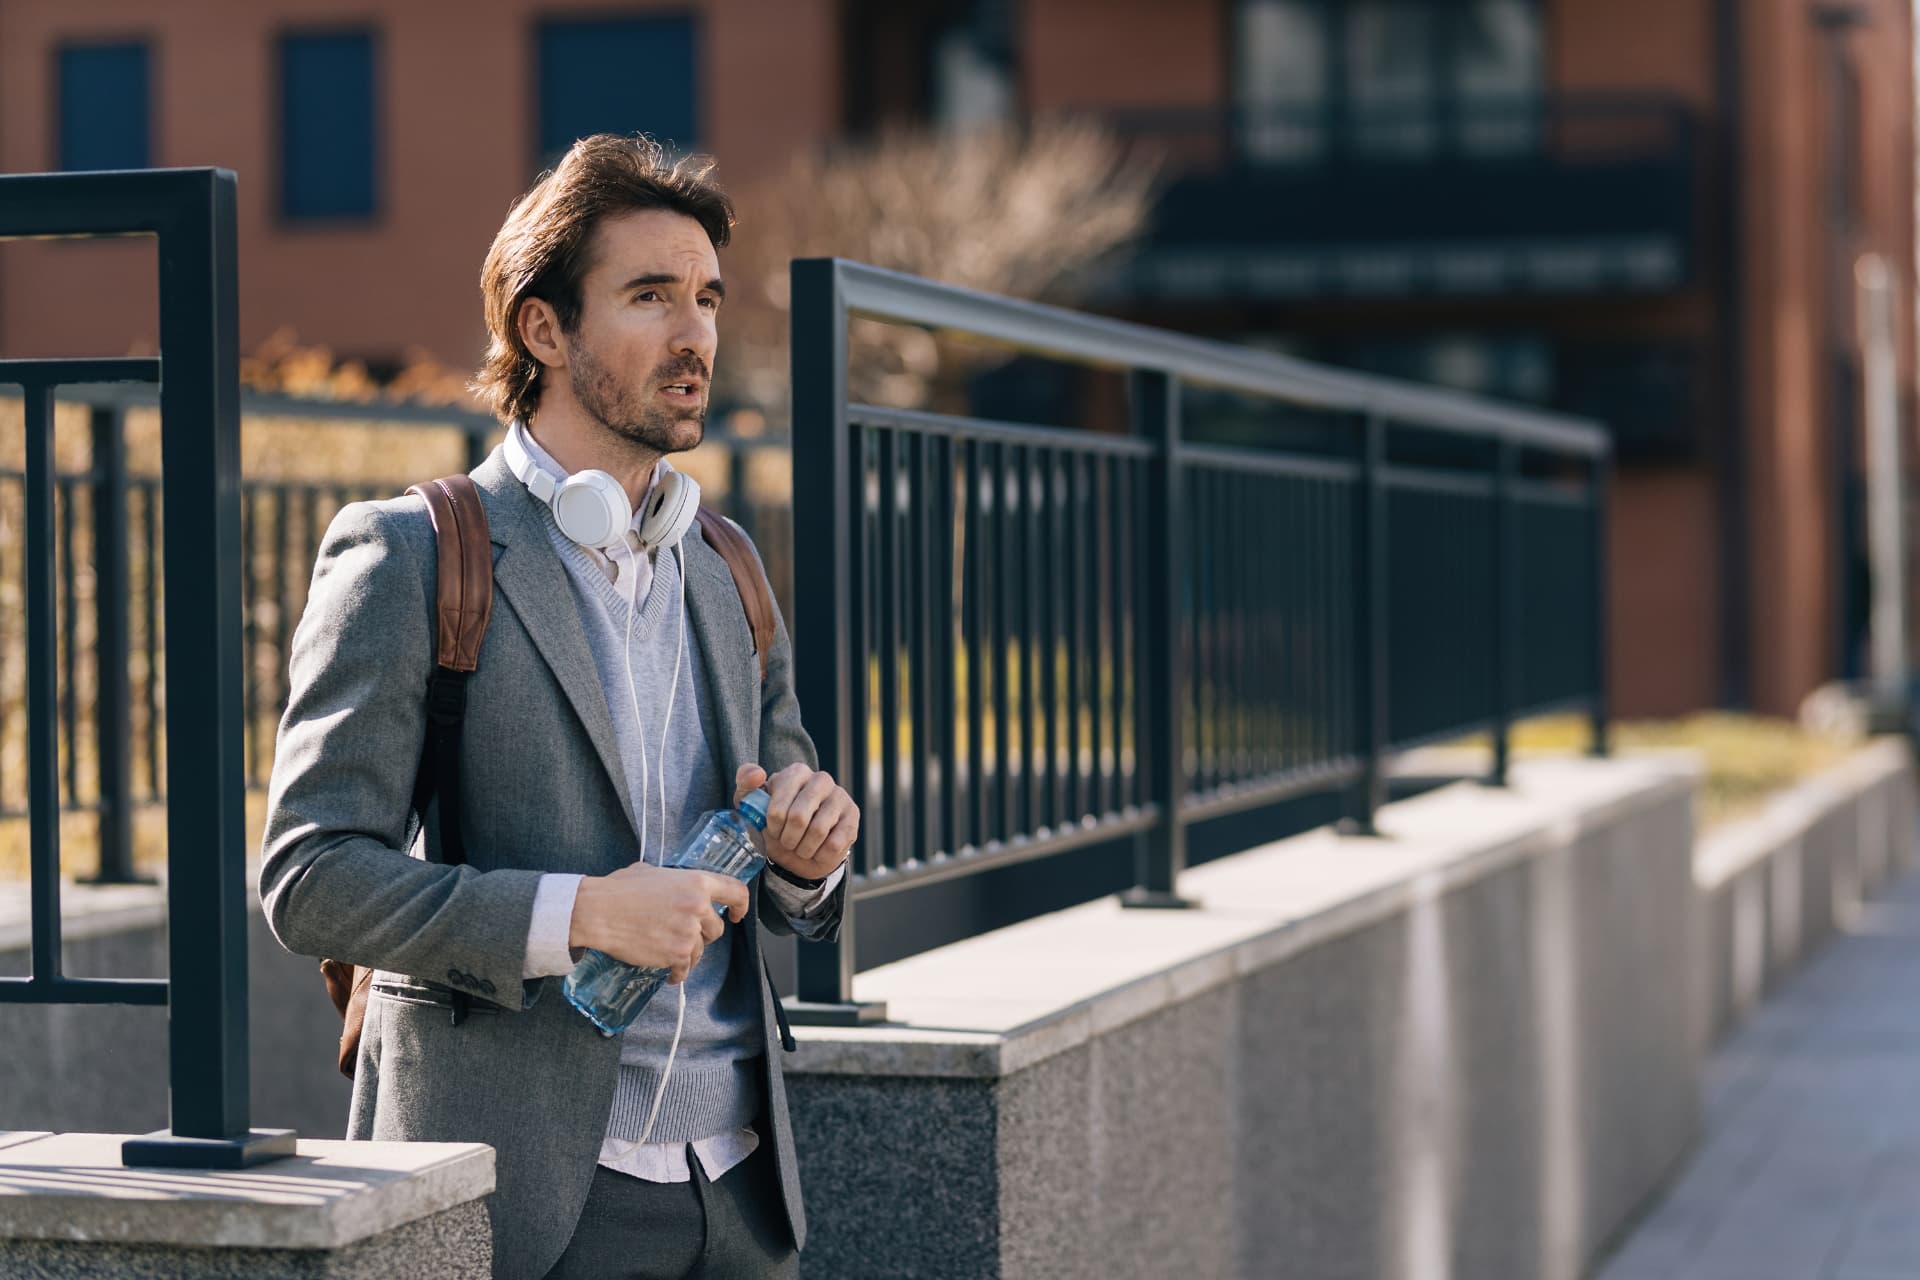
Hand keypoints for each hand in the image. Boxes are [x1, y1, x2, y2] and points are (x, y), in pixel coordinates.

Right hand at [568, 862, 749, 982]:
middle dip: (703, 935)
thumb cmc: (620, 890)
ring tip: (668, 951)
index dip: (740, 906)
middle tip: (683, 935)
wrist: (600, 912)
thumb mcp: (653, 872)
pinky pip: (685, 968)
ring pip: (700, 950)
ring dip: (687, 954)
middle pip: (716, 929)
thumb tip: (677, 886)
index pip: (735, 892)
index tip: (735, 915)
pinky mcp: (676, 954)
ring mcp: (689, 932)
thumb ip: (674, 881)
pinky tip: (670, 973)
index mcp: (696, 882)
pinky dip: (678, 973)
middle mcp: (698, 906)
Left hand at [735, 763, 857, 881]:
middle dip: (788, 839)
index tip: (772, 829)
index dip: (772, 826)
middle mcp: (821, 779)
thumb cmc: (775, 821)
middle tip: (787, 841)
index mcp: (796, 772)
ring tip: (800, 847)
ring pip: (818, 831)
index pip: (778, 806)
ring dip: (804, 848)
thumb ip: (746, 784)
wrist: (801, 847)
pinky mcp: (853, 816)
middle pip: (798, 817)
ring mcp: (840, 796)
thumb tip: (757, 774)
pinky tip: (817, 850)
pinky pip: (834, 844)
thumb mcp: (753, 804)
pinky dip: (820, 854)